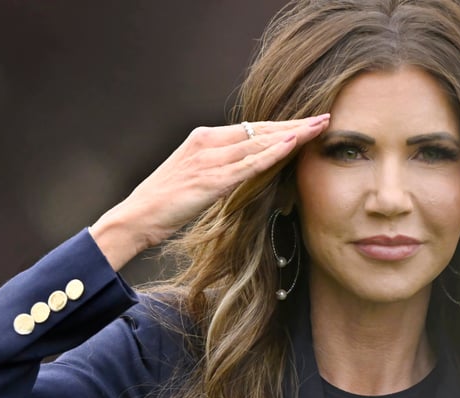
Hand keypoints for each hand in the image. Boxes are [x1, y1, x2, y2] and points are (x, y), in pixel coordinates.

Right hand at [90, 114, 330, 270]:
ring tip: (318, 127)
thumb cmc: (163, 203)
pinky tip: (292, 145)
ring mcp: (209, 161)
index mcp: (202, 138)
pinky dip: (272, 153)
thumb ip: (216, 169)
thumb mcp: (192, 178)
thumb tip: (242, 171)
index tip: (305, 122)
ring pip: (259, 143)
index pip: (250, 128)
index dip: (280, 125)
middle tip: (324, 117)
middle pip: (259, 130)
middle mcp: (207, 143)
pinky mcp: (211, 181)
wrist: (136, 217)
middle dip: (294, 124)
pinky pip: (248, 165)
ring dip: (292, 135)